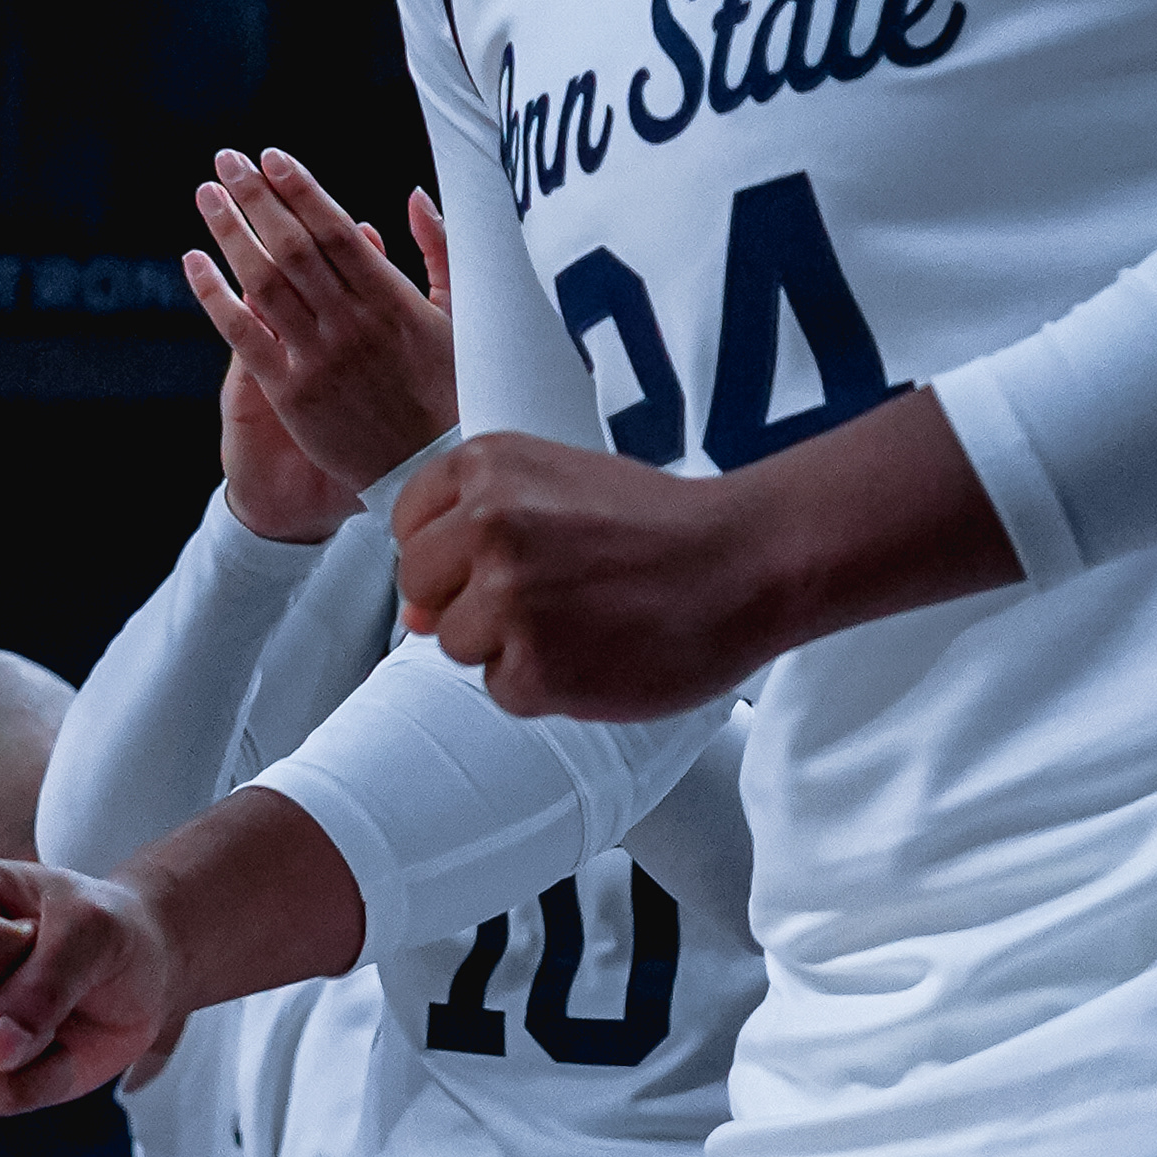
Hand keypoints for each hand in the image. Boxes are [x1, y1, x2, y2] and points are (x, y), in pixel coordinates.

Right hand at [0, 861, 194, 1112]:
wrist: (129, 973)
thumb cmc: (106, 932)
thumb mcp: (95, 933)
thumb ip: (47, 982)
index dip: (15, 955)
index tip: (41, 934)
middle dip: (19, 1013)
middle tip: (51, 983)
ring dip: (28, 1058)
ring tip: (51, 1019)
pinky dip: (30, 1086)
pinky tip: (48, 1054)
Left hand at [185, 151, 459, 517]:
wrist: (432, 469)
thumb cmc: (450, 389)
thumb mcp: (460, 316)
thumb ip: (439, 251)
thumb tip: (415, 196)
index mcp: (392, 300)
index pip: (335, 230)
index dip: (300, 190)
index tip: (272, 157)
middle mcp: (351, 323)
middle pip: (293, 246)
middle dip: (257, 196)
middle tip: (228, 158)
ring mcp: (318, 357)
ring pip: (263, 282)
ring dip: (230, 231)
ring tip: (207, 193)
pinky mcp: (291, 393)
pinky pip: (244, 334)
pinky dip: (215, 295)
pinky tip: (194, 260)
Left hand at [393, 387, 1014, 719]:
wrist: (748, 562)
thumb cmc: (659, 526)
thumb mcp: (555, 490)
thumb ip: (472, 535)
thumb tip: (414, 618)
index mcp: (485, 466)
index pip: (408, 527)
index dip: (452, 554)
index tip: (507, 555)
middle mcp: (486, 525)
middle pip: (421, 591)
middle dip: (471, 602)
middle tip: (550, 594)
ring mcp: (507, 598)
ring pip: (457, 646)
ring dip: (510, 646)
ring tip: (582, 618)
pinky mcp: (535, 667)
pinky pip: (503, 690)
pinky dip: (545, 685)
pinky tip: (597, 651)